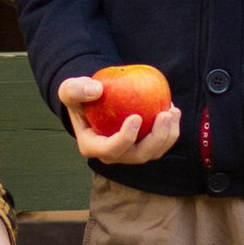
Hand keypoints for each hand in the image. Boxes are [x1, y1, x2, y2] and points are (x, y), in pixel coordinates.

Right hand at [58, 72, 181, 168]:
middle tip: (164, 115)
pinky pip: (160, 143)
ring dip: (167, 135)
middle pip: (138, 156)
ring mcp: (129, 152)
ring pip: (153, 152)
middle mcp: (113, 155)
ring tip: (173, 111)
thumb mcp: (69, 89)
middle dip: (155, 139)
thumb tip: (96, 90)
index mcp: (92, 147)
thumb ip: (75, 89)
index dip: (125, 138)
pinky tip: (173, 109)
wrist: (93, 100)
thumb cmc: (80, 95)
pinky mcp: (142, 145)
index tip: (137, 117)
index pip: (111, 150)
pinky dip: (170, 129)